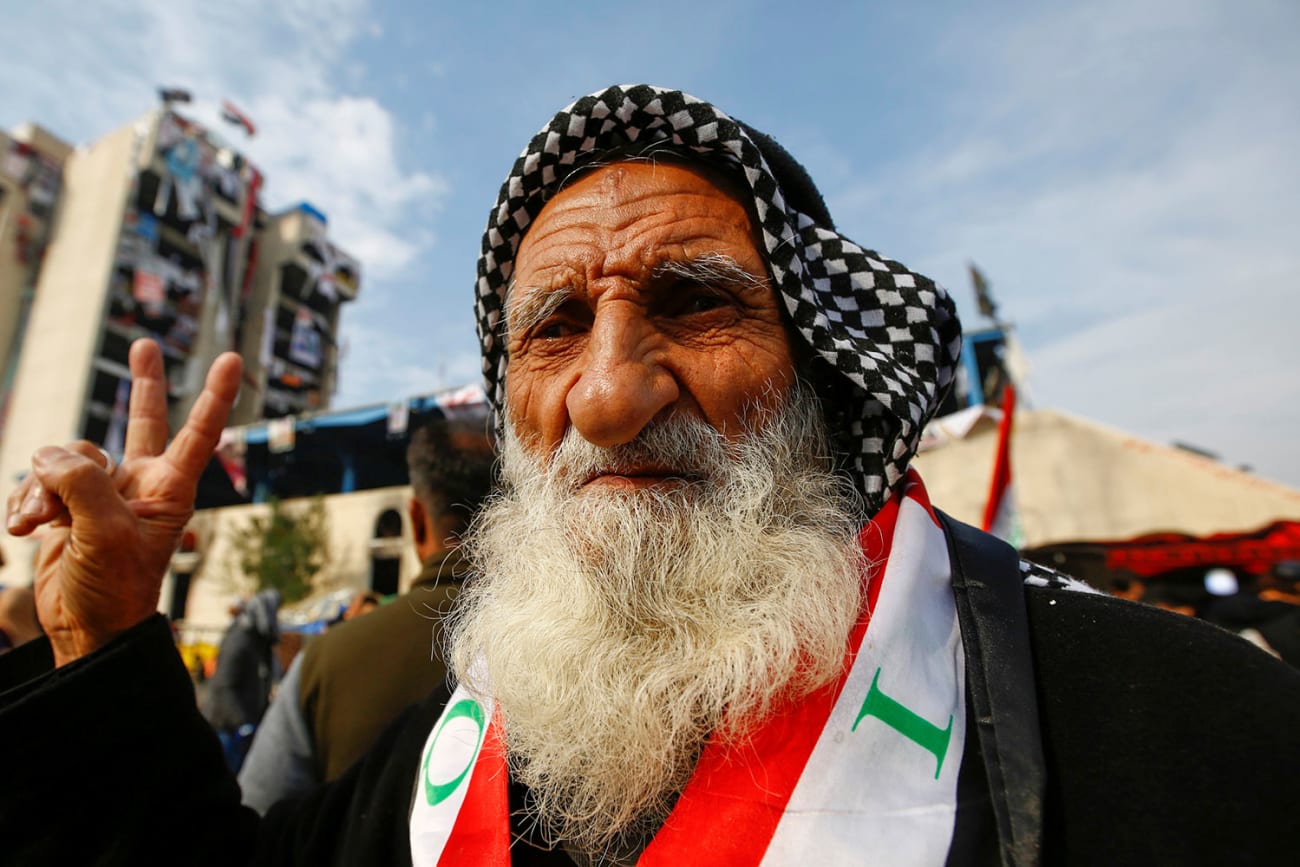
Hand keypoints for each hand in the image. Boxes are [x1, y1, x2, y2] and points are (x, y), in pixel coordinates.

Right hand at [6, 339, 241, 665]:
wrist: (84, 629)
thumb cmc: (115, 589)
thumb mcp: (107, 535)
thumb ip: (83, 484)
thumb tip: (51, 452)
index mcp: (169, 489)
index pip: (198, 434)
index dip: (214, 396)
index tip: (234, 360)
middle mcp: (140, 483)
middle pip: (143, 421)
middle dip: (143, 384)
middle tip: (145, 344)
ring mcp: (103, 492)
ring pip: (65, 458)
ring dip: (43, 489)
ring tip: (42, 524)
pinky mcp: (67, 505)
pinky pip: (38, 482)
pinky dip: (26, 503)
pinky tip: (25, 530)